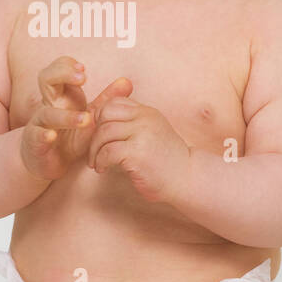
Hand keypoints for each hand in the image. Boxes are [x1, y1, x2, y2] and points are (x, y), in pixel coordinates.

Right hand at [17, 57, 129, 182]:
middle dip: (63, 74)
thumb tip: (127, 81)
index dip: (68, 65)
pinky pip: (37, 136)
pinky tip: (53, 136)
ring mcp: (40, 123)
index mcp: (61, 95)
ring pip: (47, 112)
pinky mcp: (35, 143)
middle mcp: (48, 105)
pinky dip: (44, 135)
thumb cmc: (69, 136)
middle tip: (83, 78)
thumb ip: (107, 99)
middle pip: (46, 79)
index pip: (58, 69)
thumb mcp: (90, 116)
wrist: (48, 162)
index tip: (84, 68)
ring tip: (85, 119)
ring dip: (66, 116)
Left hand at [87, 81, 191, 203]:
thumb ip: (133, 124)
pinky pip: (107, 151)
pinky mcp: (137, 152)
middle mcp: (145, 118)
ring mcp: (142, 134)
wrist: (188, 178)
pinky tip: (103, 169)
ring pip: (104, 132)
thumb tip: (100, 121)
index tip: (99, 135)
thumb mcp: (152, 133)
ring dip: (94, 150)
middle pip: (105, 115)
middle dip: (93, 133)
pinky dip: (100, 161)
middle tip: (94, 150)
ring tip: (96, 163)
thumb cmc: (166, 160)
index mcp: (147, 112)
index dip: (100, 118)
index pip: (114, 103)